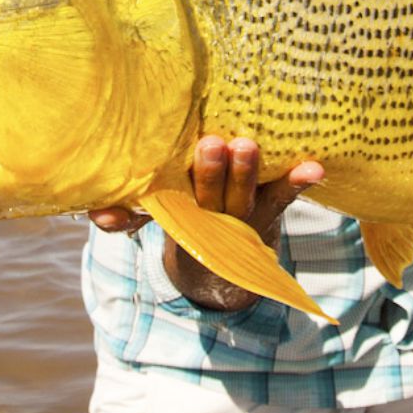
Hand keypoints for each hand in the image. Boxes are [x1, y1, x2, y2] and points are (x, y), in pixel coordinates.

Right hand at [88, 135, 324, 310]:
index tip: (112, 210)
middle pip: (208, 197)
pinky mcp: (268, 210)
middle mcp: (210, 217)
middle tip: (211, 145)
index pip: (157, 210)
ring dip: (246, 173)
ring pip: (243, 197)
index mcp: (179, 215)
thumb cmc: (185, 218)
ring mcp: (241, 215)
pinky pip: (283, 197)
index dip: (131, 214)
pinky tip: (315, 168)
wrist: (224, 267)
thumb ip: (123, 217)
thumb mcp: (152, 220)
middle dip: (210, 175)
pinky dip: (298, 182)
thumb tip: (98, 215)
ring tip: (249, 146)